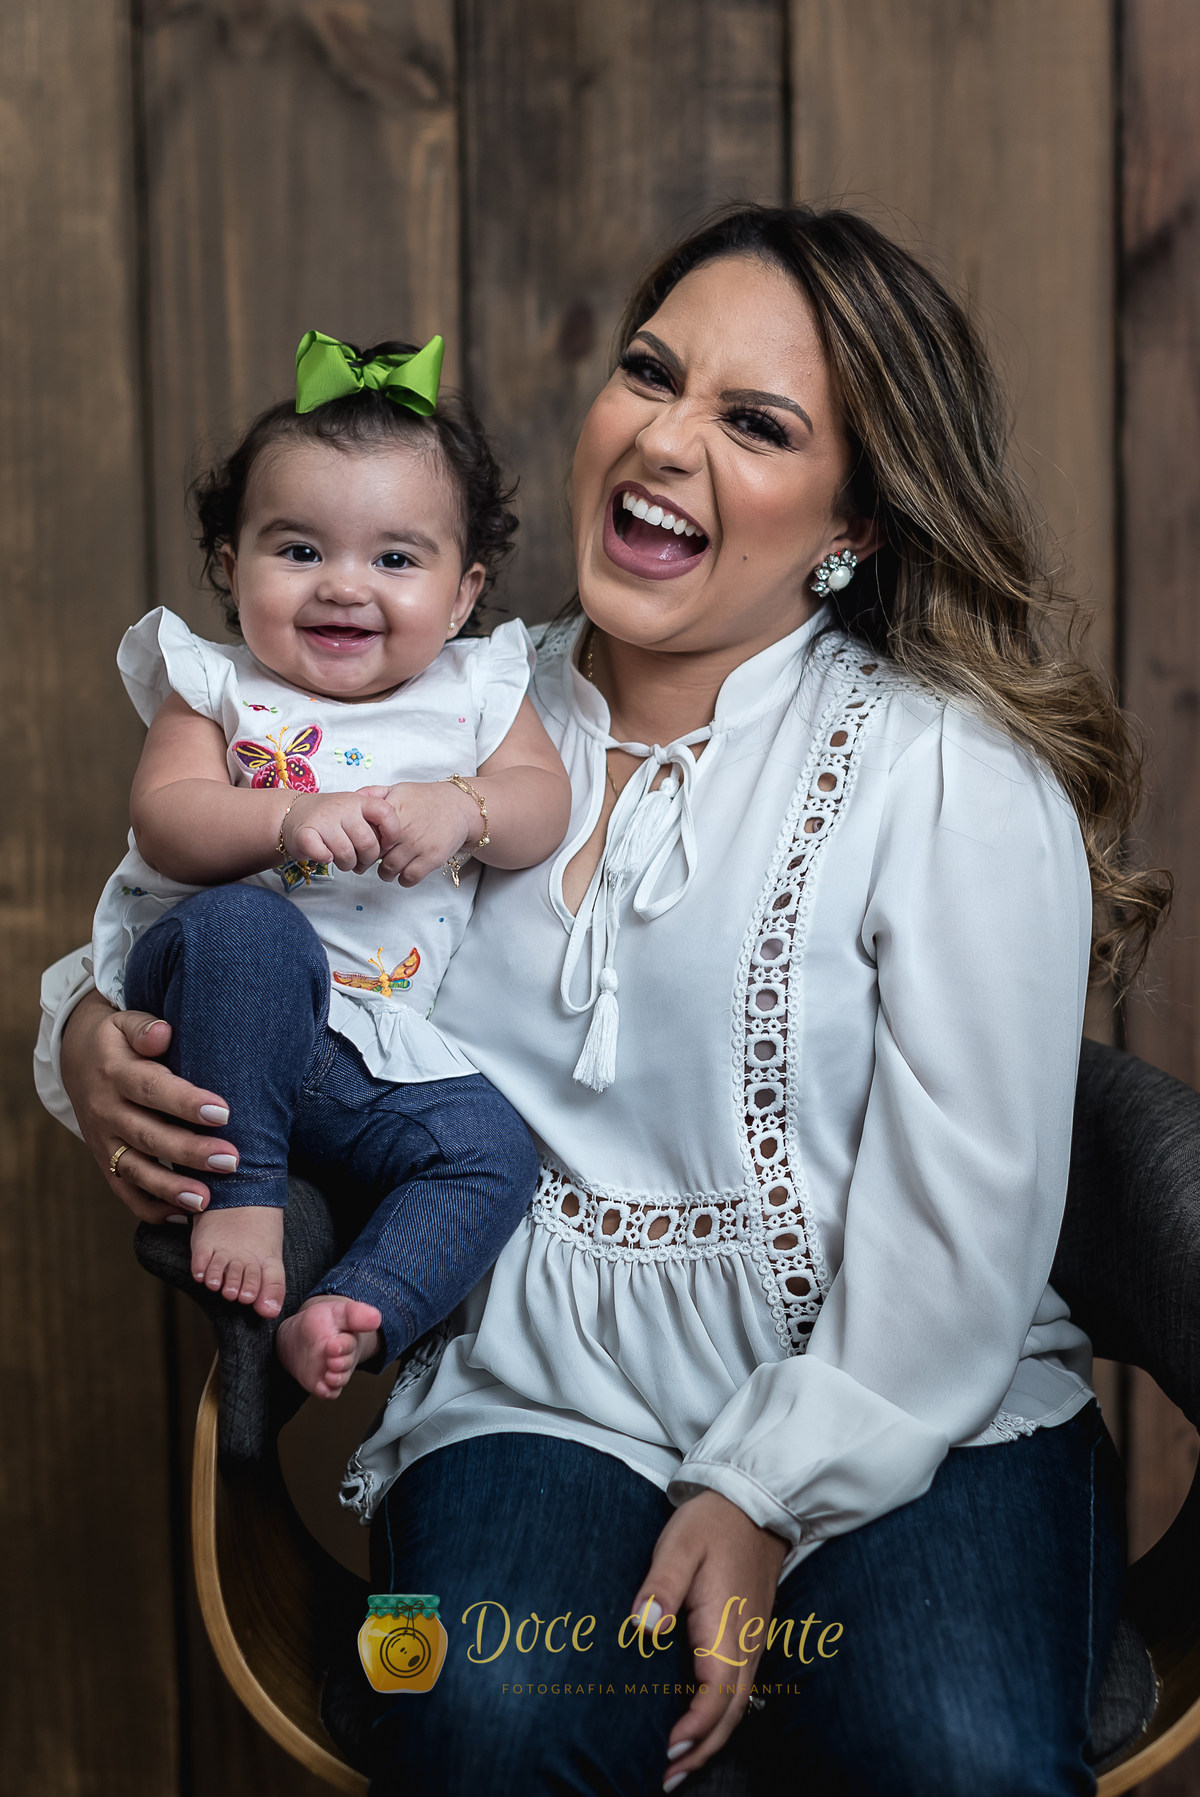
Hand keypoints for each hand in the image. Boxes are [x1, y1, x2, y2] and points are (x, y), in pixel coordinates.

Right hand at [60, 990, 239, 1223]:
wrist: (75, 1059)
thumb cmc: (117, 1040)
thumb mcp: (125, 1021)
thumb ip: (145, 1028)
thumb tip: (162, 1034)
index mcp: (116, 1073)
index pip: (152, 1090)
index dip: (186, 1103)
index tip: (223, 1112)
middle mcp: (107, 1111)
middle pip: (149, 1136)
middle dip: (190, 1152)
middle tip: (231, 1161)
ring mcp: (103, 1141)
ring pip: (136, 1170)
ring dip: (171, 1189)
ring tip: (206, 1201)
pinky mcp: (104, 1161)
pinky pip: (124, 1191)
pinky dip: (150, 1208)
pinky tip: (182, 1218)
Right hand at [283, 792, 396, 872]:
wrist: (292, 813)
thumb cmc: (330, 818)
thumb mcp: (355, 810)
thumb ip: (374, 821)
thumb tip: (393, 844)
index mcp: (358, 801)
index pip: (386, 813)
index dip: (391, 834)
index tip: (386, 846)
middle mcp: (342, 808)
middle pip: (368, 842)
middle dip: (367, 860)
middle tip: (361, 862)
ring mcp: (323, 820)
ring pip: (346, 853)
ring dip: (348, 864)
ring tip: (344, 861)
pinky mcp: (304, 834)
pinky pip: (323, 855)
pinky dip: (326, 860)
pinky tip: (326, 856)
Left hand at [365, 781, 480, 887]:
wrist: (460, 807)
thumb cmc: (427, 799)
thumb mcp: (399, 789)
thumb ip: (374, 793)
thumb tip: (352, 798)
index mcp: (393, 811)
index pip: (365, 833)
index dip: (360, 842)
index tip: (362, 845)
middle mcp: (404, 829)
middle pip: (374, 854)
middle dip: (369, 860)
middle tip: (370, 861)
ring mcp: (418, 845)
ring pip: (389, 869)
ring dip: (385, 873)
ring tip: (387, 868)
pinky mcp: (432, 859)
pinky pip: (409, 878)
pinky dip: (403, 879)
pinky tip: (404, 872)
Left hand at [630, 1489, 787, 1785]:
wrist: (754, 1501)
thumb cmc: (712, 1522)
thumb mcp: (680, 1545)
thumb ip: (660, 1586)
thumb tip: (643, 1627)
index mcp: (728, 1627)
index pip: (716, 1695)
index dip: (695, 1729)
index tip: (667, 1750)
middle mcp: (747, 1643)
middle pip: (731, 1713)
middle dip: (702, 1750)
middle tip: (668, 1779)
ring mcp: (753, 1641)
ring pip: (739, 1706)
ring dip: (712, 1739)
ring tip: (681, 1765)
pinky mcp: (751, 1635)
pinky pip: (741, 1689)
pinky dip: (722, 1717)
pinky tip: (701, 1725)